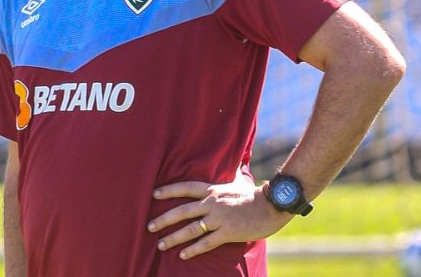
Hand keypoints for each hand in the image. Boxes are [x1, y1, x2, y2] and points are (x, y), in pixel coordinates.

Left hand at [146, 169, 291, 259]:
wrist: (271, 205)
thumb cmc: (253, 195)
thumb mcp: (236, 182)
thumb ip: (225, 178)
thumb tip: (227, 164)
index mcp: (212, 190)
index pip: (185, 187)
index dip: (169, 190)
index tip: (154, 194)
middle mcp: (212, 203)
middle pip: (182, 210)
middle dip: (164, 219)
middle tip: (149, 226)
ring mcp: (219, 218)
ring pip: (191, 229)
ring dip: (174, 237)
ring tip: (161, 244)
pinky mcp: (227, 233)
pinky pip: (206, 243)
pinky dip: (193, 250)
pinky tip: (182, 255)